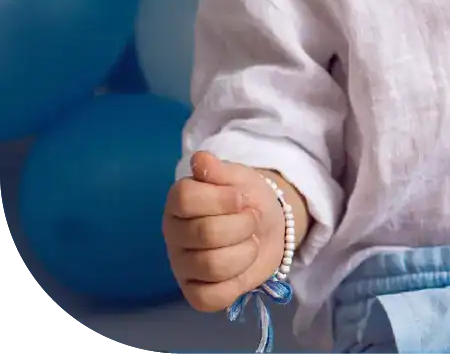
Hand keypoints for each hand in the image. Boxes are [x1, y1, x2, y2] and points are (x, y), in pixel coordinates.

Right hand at [163, 152, 284, 312]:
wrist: (266, 224)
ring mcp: (182, 267)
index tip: (241, 197)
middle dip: (242, 224)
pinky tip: (243, 264)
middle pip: (205, 233)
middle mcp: (174, 235)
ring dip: (245, 251)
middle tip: (253, 218)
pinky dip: (237, 281)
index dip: (222, 198)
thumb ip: (219, 170)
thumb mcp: (237, 177)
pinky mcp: (195, 294)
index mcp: (178, 202)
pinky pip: (212, 298)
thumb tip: (200, 160)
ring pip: (212, 266)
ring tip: (251, 240)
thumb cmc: (245, 198)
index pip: (185, 198)